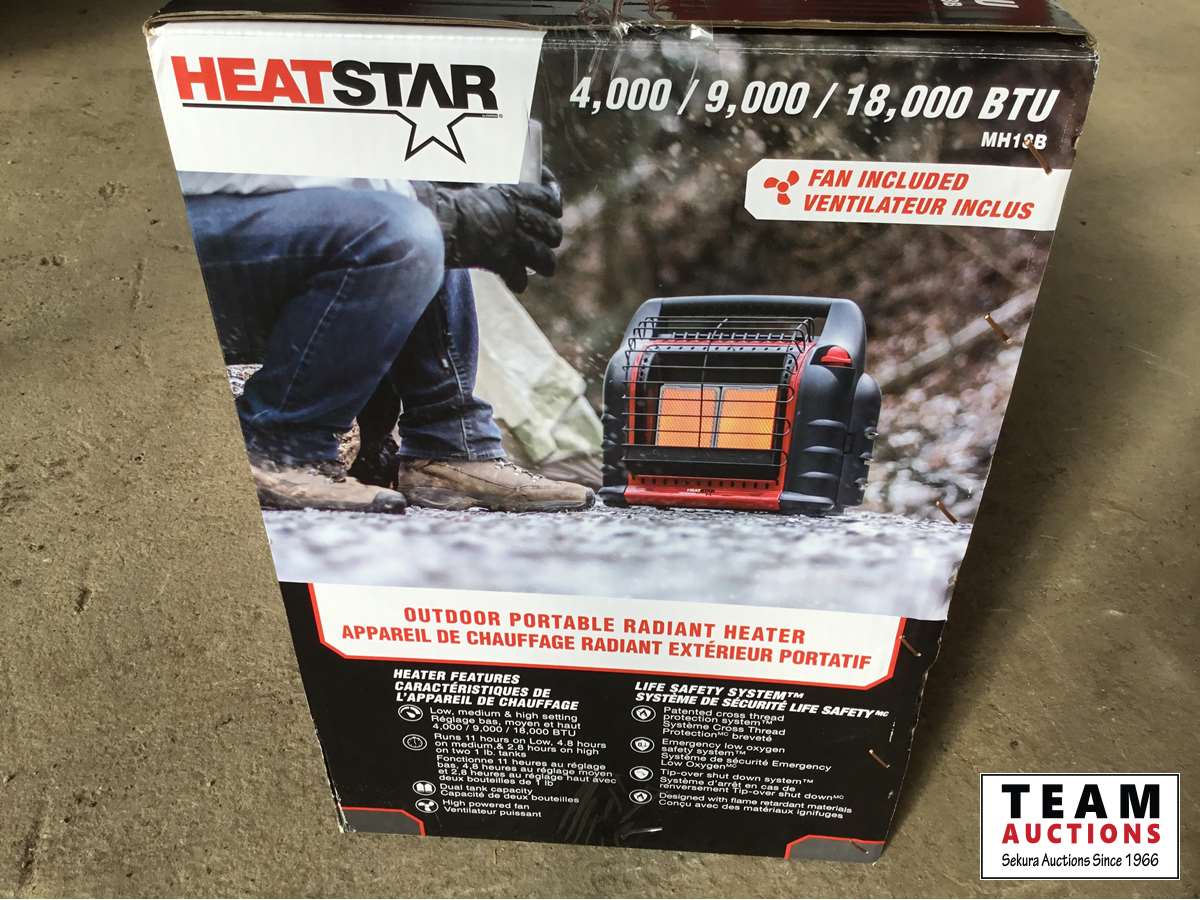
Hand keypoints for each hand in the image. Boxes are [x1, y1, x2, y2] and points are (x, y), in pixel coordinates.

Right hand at [414, 167, 563, 292]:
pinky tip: (518, 284)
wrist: (434, 219)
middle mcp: (516, 218)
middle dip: (552, 234)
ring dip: (546, 263)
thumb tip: (460, 170)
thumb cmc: (444, 194)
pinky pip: (517, 276)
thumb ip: (467, 175)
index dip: (553, 197)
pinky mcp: (498, 261)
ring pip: (542, 256)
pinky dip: (518, 281)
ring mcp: (510, 241)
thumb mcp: (461, 176)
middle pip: (550, 229)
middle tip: (550, 238)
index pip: (547, 196)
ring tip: (546, 268)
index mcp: (512, 194)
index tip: (553, 199)